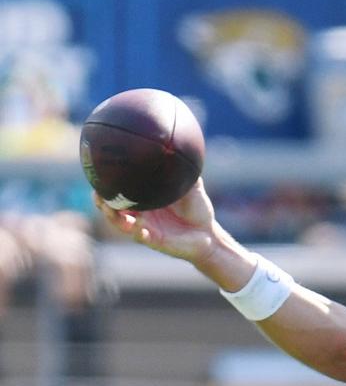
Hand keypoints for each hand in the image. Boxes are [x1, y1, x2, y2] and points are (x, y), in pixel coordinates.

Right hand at [94, 178, 218, 264]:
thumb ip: (184, 169)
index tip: (97, 170)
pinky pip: (140, 237)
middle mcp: (139, 211)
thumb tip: (182, 145)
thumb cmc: (197, 207)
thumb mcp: (192, 185)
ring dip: (114, 217)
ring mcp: (143, 226)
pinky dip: (137, 232)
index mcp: (144, 197)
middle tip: (97, 193)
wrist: (208, 233)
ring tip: (111, 211)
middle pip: (111, 206)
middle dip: (101, 201)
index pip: (119, 188)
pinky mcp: (153, 240)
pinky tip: (138, 227)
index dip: (106, 182)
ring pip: (120, 223)